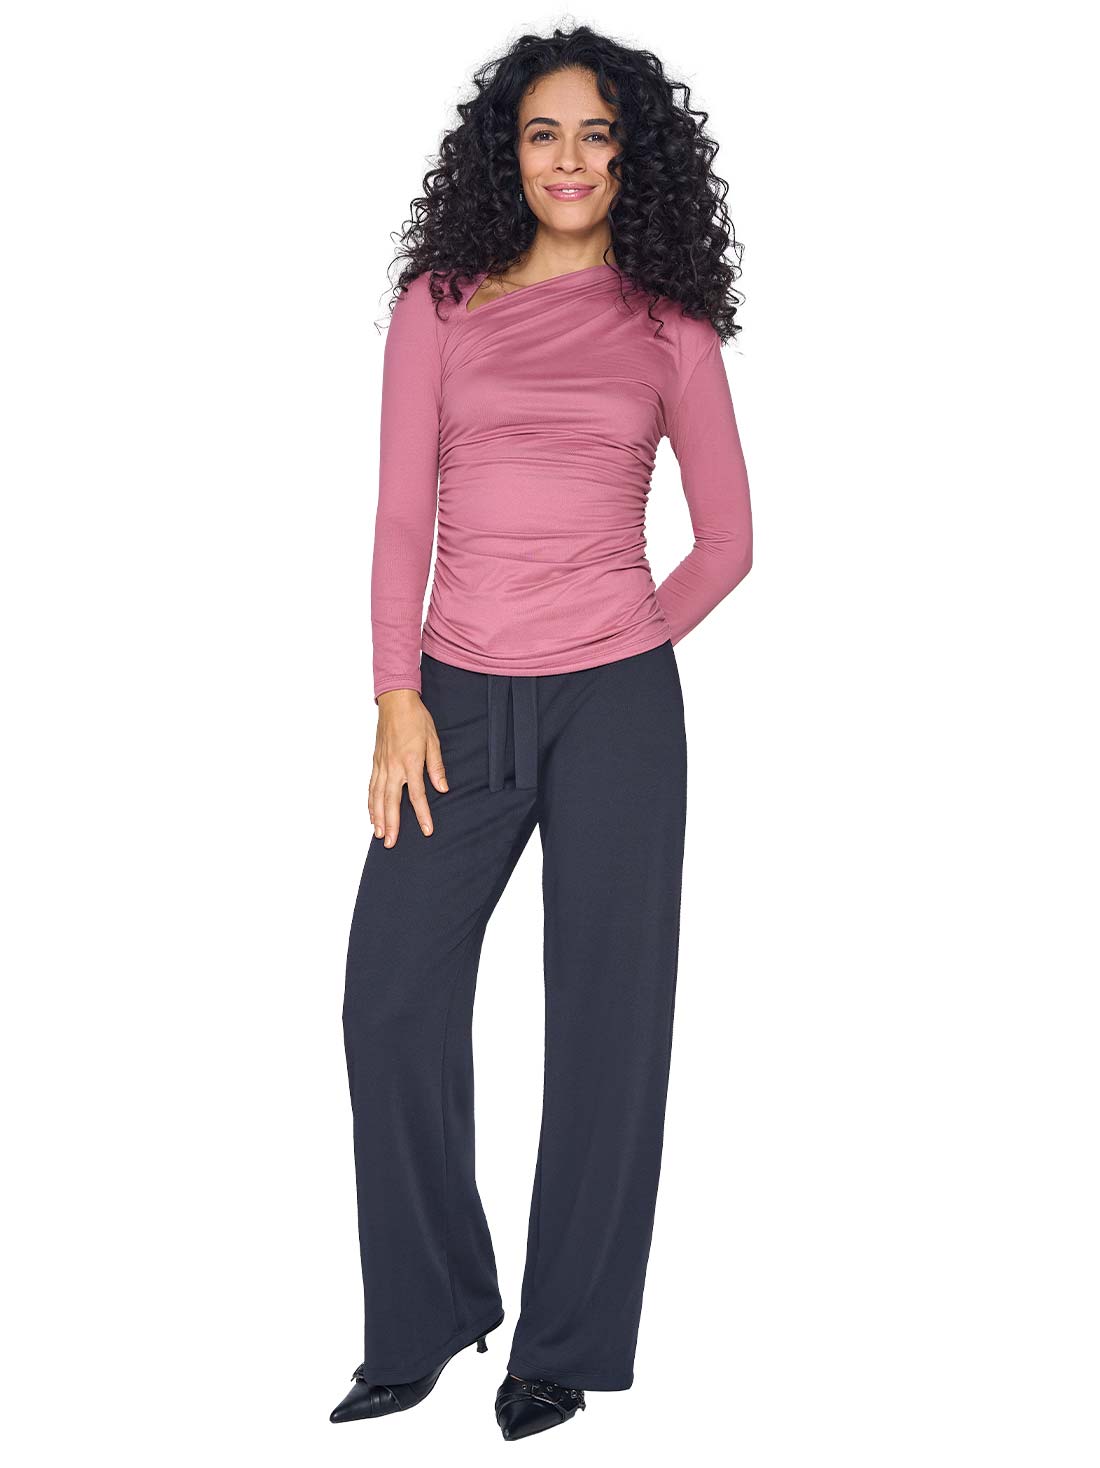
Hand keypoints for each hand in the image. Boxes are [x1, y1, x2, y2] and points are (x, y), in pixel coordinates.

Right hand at [370, 689, 448, 846]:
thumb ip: (436, 766)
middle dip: (392, 824)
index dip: (422, 814)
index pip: (417, 794)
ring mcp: (382, 765)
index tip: (426, 830)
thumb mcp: (433, 741)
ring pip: (377, 796)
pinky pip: (371, 786)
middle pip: (391, 801)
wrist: (396, 701)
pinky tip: (371, 815)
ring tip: (379, 835)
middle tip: (390, 843)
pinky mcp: (376, 762)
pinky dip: (370, 803)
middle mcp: (393, 766)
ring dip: (378, 817)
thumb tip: (442, 788)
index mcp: (411, 762)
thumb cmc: (416, 719)